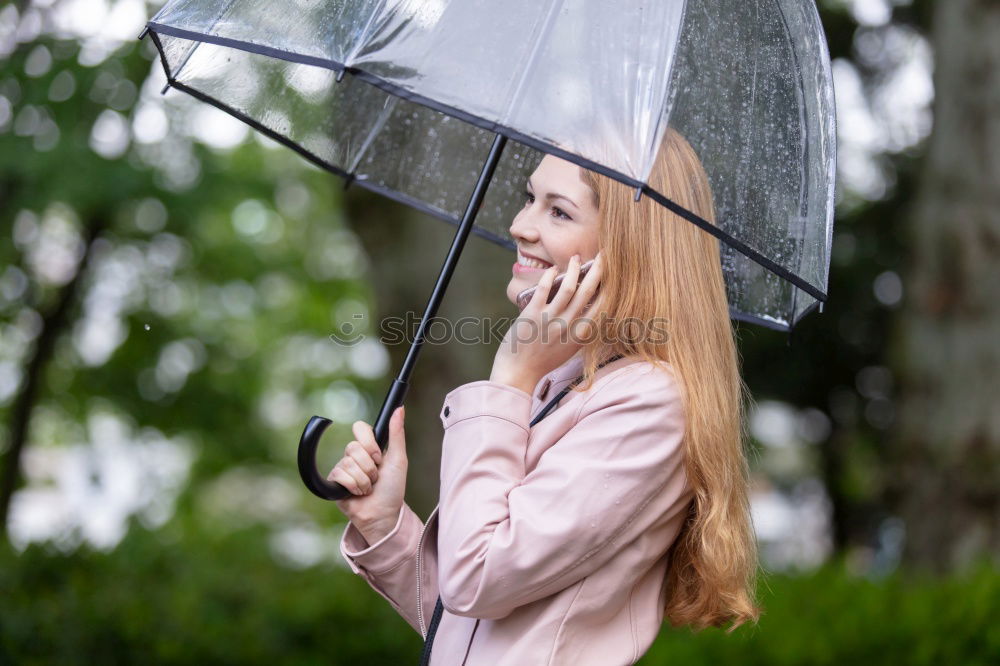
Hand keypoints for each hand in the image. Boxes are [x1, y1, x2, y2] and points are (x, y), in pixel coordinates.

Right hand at [329, 406, 407, 543]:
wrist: (383, 514)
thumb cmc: (393, 489)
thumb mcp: (398, 459)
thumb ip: (396, 433)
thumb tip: (399, 408)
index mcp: (369, 447)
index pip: (359, 427)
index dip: (369, 442)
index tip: (378, 456)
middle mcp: (354, 455)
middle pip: (353, 447)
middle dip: (369, 466)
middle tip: (376, 477)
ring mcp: (343, 468)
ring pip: (348, 463)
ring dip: (364, 480)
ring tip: (369, 488)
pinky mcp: (334, 481)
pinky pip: (340, 475)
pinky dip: (354, 486)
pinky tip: (358, 493)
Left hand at [491, 252, 602, 393]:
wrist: (518, 373)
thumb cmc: (542, 362)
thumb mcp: (569, 349)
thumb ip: (579, 332)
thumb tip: (587, 310)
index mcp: (580, 336)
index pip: (601, 307)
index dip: (610, 288)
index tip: (615, 273)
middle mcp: (568, 326)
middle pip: (588, 292)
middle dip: (598, 271)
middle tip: (603, 256)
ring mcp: (551, 320)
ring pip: (569, 288)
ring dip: (574, 269)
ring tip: (576, 258)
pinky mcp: (532, 315)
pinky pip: (544, 290)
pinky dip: (550, 276)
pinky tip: (553, 268)